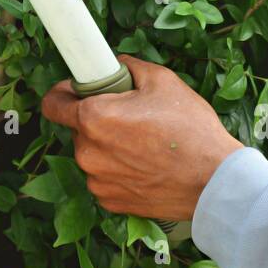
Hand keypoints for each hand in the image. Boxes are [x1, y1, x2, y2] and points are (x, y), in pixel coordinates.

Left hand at [41, 55, 241, 221]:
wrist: (214, 181)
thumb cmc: (190, 128)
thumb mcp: (162, 81)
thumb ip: (129, 67)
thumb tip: (114, 65)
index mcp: (93, 118)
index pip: (52, 104)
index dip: (64, 93)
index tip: (79, 91)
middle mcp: (87, 152)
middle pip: (78, 128)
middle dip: (97, 120)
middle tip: (130, 116)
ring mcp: (97, 180)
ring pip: (92, 155)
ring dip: (107, 147)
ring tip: (143, 144)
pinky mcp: (110, 202)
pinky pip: (104, 178)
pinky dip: (118, 171)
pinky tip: (145, 166)